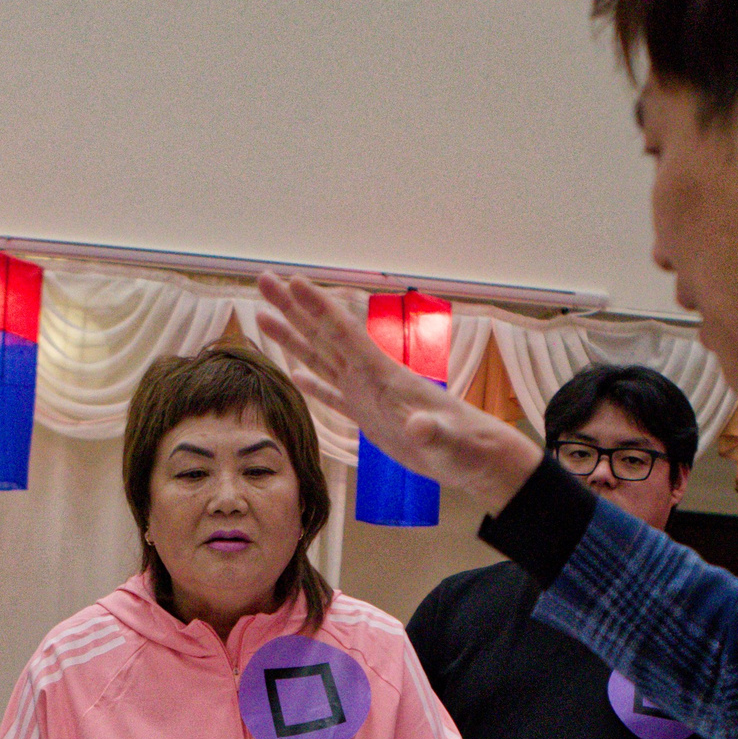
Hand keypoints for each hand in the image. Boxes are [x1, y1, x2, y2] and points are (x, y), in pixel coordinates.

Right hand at [255, 271, 538, 503]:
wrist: (475, 458)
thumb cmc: (465, 447)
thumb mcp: (448, 441)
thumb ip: (432, 431)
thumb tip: (419, 426)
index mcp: (384, 374)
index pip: (344, 333)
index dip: (318, 307)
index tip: (292, 281)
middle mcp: (370, 376)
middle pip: (323, 334)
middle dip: (292, 307)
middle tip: (264, 280)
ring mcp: (366, 394)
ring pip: (321, 358)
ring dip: (292, 337)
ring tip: (263, 316)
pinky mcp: (368, 416)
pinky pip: (332, 395)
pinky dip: (312, 383)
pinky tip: (294, 373)